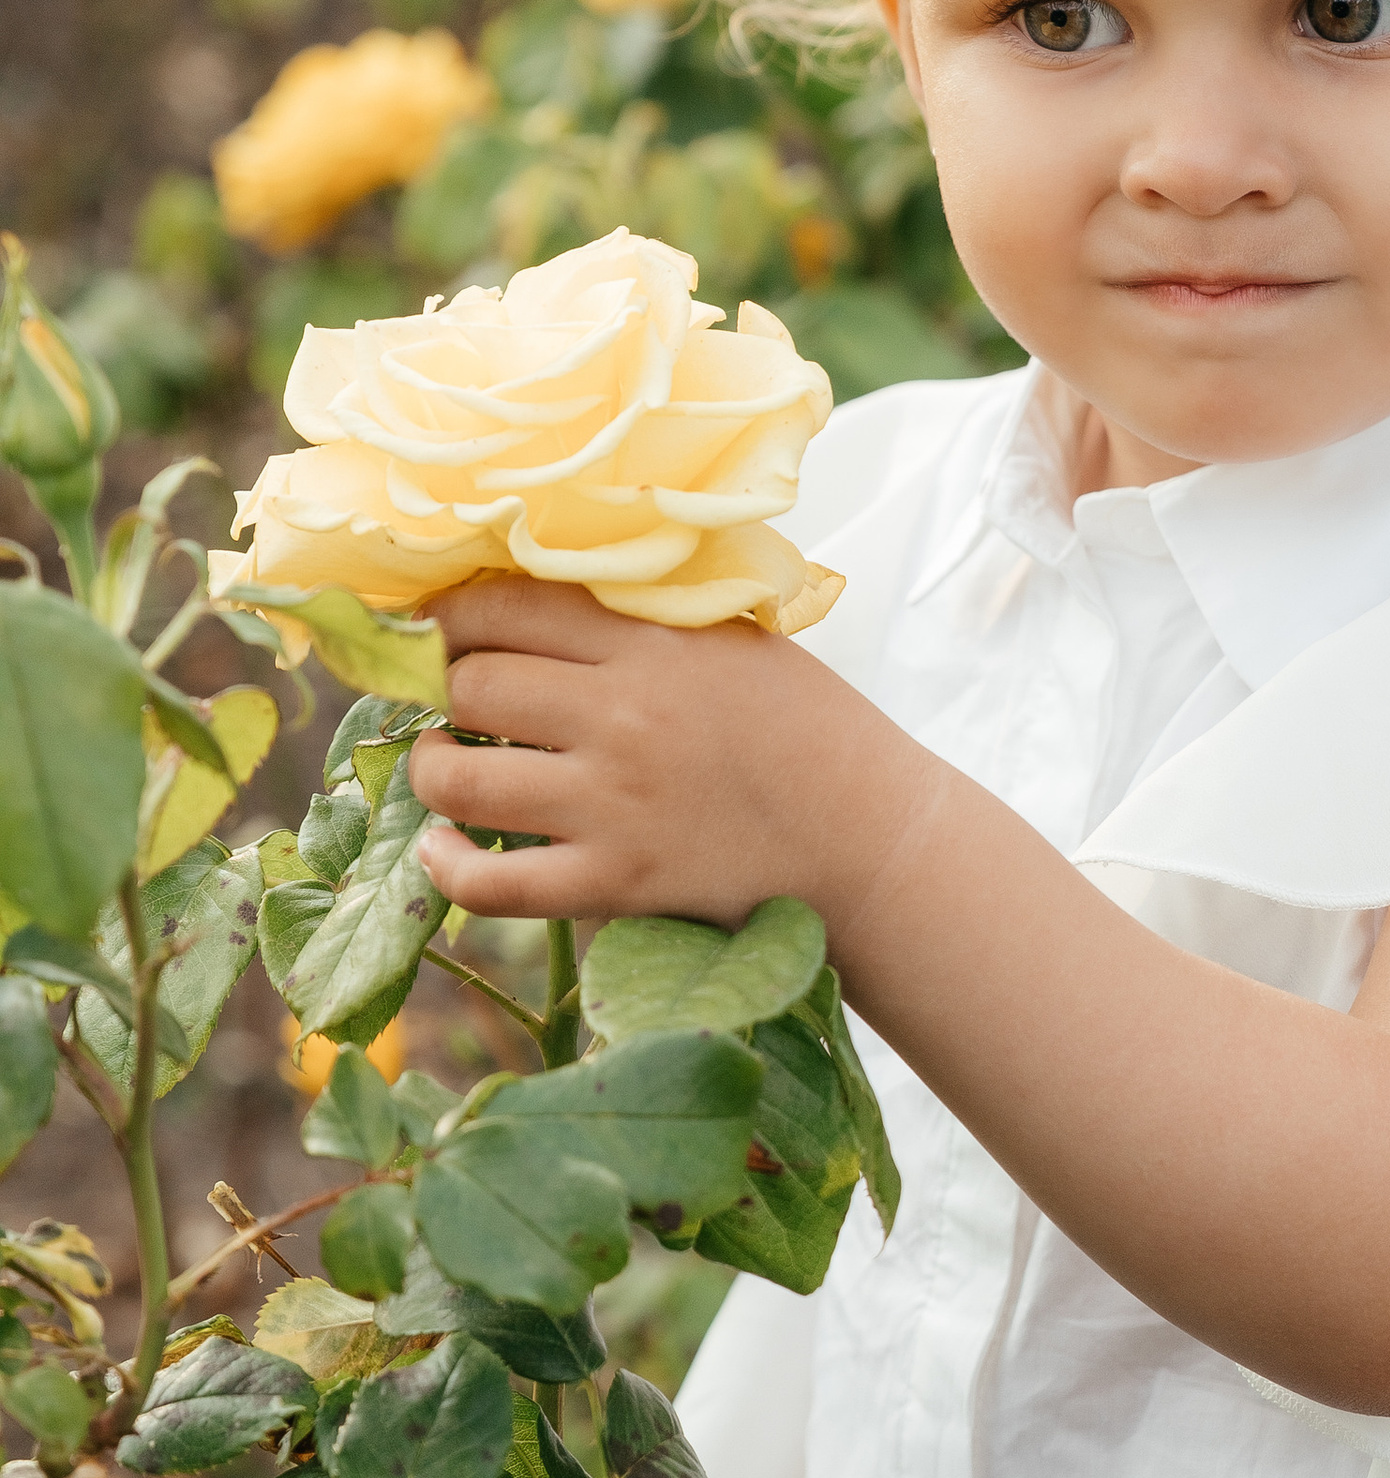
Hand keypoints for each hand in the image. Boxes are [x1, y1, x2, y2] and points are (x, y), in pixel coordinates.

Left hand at [410, 576, 851, 929]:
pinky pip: (491, 884)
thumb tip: (534, 593)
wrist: (871, 838)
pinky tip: (444, 852)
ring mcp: (614, 804)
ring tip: (441, 767)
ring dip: (430, 771)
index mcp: (652, 643)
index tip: (432, 630)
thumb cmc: (807, 730)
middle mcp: (622, 717)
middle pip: (469, 686)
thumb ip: (640, 620)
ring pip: (460, 780)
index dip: (445, 617)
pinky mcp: (617, 883)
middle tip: (442, 703)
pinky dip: (447, 869)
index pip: (503, 606)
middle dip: (437, 692)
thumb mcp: (733, 642)